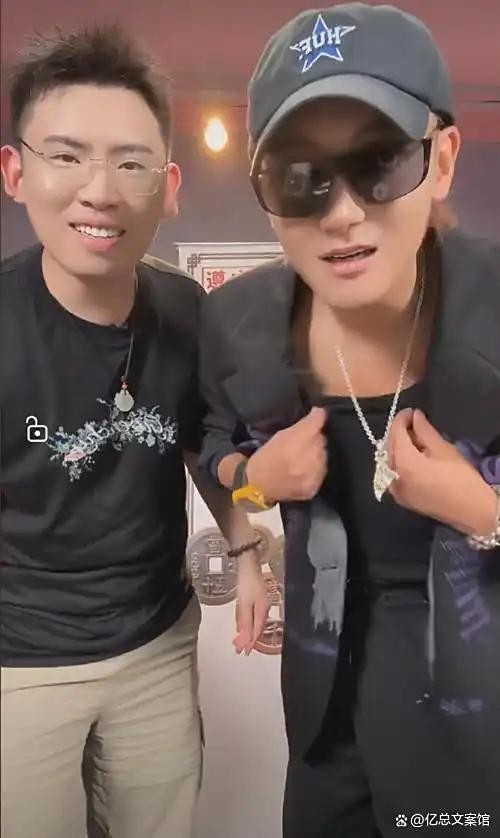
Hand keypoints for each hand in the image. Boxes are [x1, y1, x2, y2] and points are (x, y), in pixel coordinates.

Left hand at [233, 555, 269, 654]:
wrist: (248, 564)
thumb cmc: (247, 583)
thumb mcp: (244, 605)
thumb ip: (245, 622)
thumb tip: (245, 640)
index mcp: (263, 611)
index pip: (256, 632)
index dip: (250, 643)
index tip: (243, 652)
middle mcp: (264, 609)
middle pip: (256, 628)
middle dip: (248, 640)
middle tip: (240, 649)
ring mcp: (261, 603)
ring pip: (255, 622)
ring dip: (248, 632)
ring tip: (241, 641)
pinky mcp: (257, 598)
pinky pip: (253, 615)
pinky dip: (248, 623)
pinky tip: (245, 624)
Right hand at [246, 407, 327, 501]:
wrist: (256, 487)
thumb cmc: (264, 458)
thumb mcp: (278, 436)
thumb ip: (299, 427)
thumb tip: (317, 416)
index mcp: (295, 441)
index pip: (317, 421)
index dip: (318, 416)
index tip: (317, 414)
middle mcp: (307, 457)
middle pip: (321, 439)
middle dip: (314, 438)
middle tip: (303, 442)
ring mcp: (311, 474)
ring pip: (324, 455)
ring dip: (316, 453)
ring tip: (303, 457)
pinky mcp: (313, 487)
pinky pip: (322, 471)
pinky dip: (315, 469)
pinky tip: (304, 469)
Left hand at [387, 409, 496, 534]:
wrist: (472, 512)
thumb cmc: (461, 479)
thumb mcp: (444, 449)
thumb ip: (425, 431)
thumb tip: (415, 416)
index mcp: (403, 463)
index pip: (395, 433)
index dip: (401, 419)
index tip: (411, 411)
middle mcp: (393, 477)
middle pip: (390, 447)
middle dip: (399, 433)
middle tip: (414, 423)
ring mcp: (396, 491)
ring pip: (390, 462)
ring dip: (399, 448)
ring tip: (416, 440)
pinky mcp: (402, 499)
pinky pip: (394, 475)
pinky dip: (400, 464)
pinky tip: (414, 458)